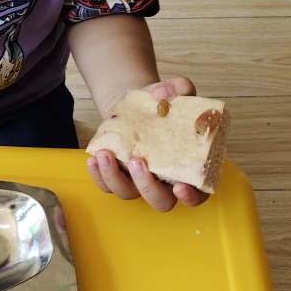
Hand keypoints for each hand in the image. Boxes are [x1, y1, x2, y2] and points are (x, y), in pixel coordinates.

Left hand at [86, 77, 208, 211]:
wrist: (135, 104)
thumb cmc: (163, 105)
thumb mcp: (176, 91)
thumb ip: (180, 88)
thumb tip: (161, 94)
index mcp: (187, 168)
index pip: (197, 194)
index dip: (191, 196)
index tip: (180, 186)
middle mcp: (164, 182)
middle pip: (160, 202)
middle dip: (147, 187)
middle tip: (137, 161)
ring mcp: (138, 181)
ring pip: (128, 194)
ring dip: (115, 178)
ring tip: (106, 154)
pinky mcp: (116, 175)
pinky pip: (106, 185)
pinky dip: (98, 175)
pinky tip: (93, 158)